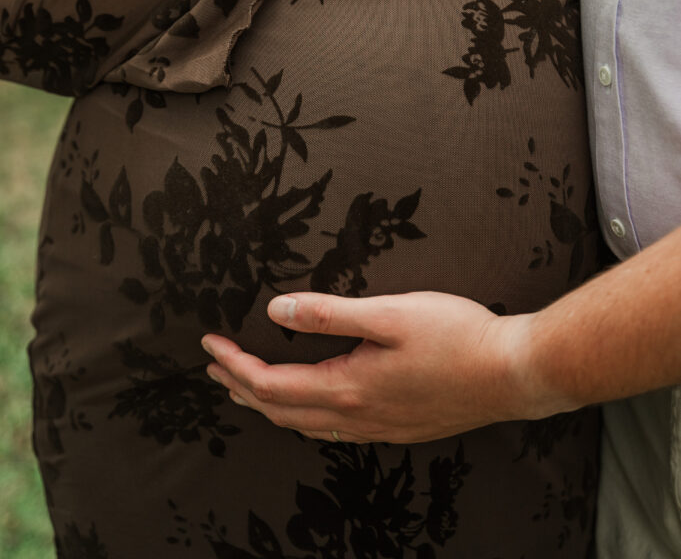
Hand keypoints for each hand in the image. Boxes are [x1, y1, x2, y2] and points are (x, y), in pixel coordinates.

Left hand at [201, 291, 550, 443]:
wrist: (512, 373)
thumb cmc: (456, 336)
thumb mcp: (388, 313)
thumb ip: (329, 313)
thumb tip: (276, 311)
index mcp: (347, 388)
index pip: (269, 384)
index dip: (234, 364)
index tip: (209, 343)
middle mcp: (356, 417)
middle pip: (279, 410)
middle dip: (240, 387)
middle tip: (215, 366)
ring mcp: (377, 428)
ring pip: (304, 425)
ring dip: (268, 405)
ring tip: (247, 388)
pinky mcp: (397, 427)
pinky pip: (333, 432)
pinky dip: (303, 417)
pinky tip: (309, 408)